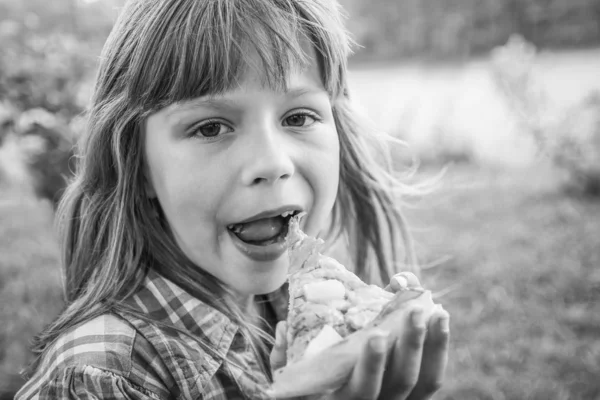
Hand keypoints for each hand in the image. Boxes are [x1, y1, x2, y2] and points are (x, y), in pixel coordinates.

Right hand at [269, 272, 449, 399]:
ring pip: (421, 380)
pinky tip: (440, 318)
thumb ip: (286, 355)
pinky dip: (438, 348)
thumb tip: (286, 327)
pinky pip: (432, 377)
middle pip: (399, 382)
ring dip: (430, 343)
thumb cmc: (308, 386)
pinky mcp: (414, 395)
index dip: (372, 365)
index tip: (377, 335)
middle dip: (410, 346)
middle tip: (414, 311)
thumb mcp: (291, 375)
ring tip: (434, 310)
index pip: (361, 390)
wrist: (339, 397)